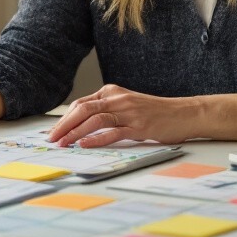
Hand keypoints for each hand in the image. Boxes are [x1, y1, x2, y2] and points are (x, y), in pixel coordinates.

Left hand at [46, 84, 199, 147]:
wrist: (184, 113)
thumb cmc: (155, 112)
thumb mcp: (127, 105)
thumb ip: (107, 110)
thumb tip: (80, 126)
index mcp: (112, 92)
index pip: (81, 104)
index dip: (64, 119)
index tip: (53, 132)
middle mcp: (118, 99)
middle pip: (83, 109)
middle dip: (64, 125)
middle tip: (52, 139)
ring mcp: (129, 112)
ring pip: (95, 119)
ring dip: (75, 132)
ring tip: (63, 143)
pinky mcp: (139, 126)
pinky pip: (113, 131)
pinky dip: (97, 138)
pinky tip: (84, 144)